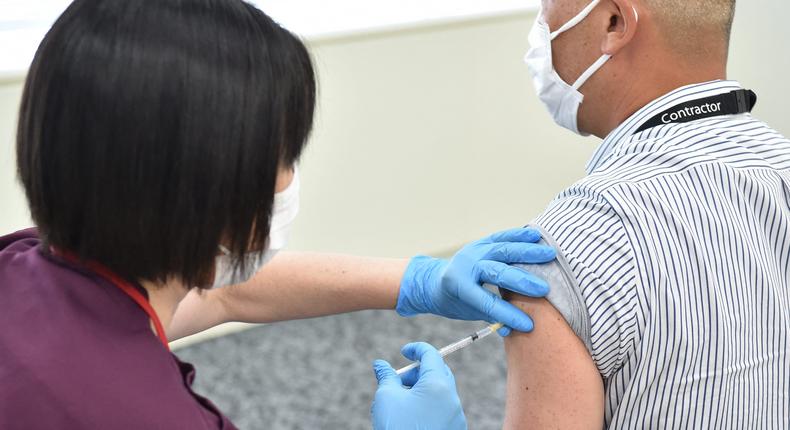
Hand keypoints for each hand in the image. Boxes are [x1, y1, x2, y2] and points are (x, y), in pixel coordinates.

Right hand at [371, 343, 466, 429]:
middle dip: (418, 372)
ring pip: (440, 393)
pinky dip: (428, 406)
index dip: (416, 349)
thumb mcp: (386, 398)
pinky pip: (442, 410)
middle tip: (399, 381)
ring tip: (400, 403)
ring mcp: (456, 417)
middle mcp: (452, 399)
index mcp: (438, 385)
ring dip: (421, 390)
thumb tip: (380, 365)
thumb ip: (386, 377)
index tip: (403, 352)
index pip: (431, 354)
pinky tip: (409, 418)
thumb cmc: (397, 428)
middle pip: (438, 373)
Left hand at [396, 227, 554, 333]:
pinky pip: (502, 237)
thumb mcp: (468, 311)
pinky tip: (536, 235)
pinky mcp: (482, 243)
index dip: (508, 314)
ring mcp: (474, 250)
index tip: (529, 325)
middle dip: (522, 281)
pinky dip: (519, 236)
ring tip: (550, 254)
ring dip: (528, 252)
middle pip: (497, 272)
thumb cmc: (454, 301)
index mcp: (459, 285)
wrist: (435, 281)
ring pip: (503, 249)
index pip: (487, 302)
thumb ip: (491, 316)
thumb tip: (517, 329)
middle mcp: (466, 265)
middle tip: (544, 289)